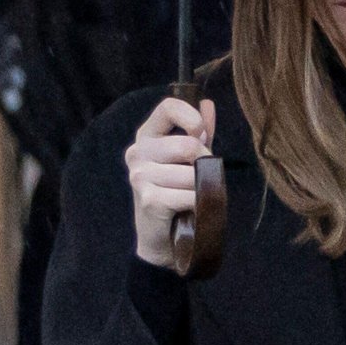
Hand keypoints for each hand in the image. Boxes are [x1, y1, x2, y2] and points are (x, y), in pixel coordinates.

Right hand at [124, 95, 215, 268]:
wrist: (163, 240)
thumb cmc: (178, 196)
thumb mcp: (189, 161)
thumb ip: (199, 133)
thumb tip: (208, 104)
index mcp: (147, 136)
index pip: (168, 107)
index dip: (192, 118)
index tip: (202, 135)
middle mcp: (138, 152)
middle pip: (189, 145)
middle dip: (205, 164)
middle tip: (199, 181)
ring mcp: (140, 176)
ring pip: (192, 175)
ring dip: (201, 190)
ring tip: (190, 199)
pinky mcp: (148, 199)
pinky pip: (189, 196)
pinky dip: (197, 205)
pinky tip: (187, 211)